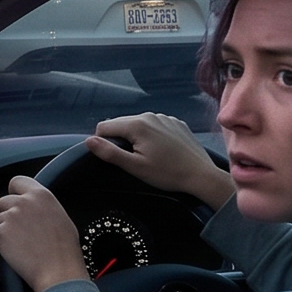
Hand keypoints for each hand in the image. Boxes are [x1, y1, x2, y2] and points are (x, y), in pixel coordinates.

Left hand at [0, 177, 88, 291]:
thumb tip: (33, 205)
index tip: (15, 200)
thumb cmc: (64, 250)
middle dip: (8, 215)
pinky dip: (0, 245)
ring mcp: (10, 217)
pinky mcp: (0, 233)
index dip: (14, 192)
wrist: (58, 272)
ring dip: (4, 231)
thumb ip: (42, 207)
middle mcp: (24, 203)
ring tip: (22, 245)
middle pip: (3, 202)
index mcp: (41, 196)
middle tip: (21, 231)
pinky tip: (16, 253)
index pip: (17, 181)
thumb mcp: (60, 217)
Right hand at [85, 112, 233, 207]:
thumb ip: (109, 152)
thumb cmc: (167, 174)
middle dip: (120, 139)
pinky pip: (154, 125)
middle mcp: (149, 115)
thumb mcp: (135, 167)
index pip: (104, 127)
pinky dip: (152, 135)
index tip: (117, 158)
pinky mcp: (176, 122)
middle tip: (134, 160)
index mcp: (137, 125)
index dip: (103, 143)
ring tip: (150, 156)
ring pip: (137, 124)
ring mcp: (164, 117)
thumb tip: (89, 140)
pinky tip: (163, 150)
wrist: (201, 175)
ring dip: (136, 137)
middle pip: (120, 124)